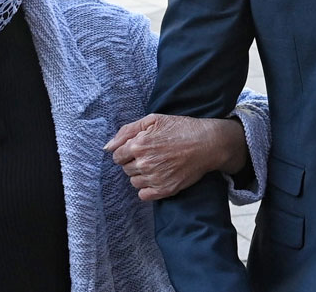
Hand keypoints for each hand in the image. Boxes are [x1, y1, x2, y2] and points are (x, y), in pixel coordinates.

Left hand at [105, 114, 246, 200]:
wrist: (208, 144)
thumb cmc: (181, 128)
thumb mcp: (153, 120)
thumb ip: (127, 131)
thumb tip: (107, 147)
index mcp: (138, 145)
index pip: (117, 156)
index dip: (126, 151)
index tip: (140, 148)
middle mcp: (144, 163)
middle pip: (125, 169)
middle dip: (134, 162)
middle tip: (153, 154)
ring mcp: (154, 178)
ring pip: (134, 182)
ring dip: (141, 175)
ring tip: (158, 164)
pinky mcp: (164, 190)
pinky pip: (143, 195)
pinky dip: (148, 188)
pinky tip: (159, 177)